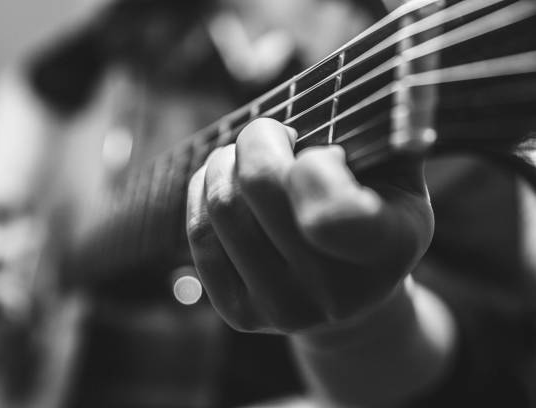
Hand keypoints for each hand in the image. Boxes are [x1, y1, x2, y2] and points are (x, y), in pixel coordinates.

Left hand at [186, 118, 433, 333]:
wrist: (348, 287)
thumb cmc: (371, 211)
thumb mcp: (394, 170)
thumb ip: (373, 130)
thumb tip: (340, 89)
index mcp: (387, 250)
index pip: (331, 211)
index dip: (312, 164)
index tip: (321, 153)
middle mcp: (336, 293)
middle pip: (260, 186)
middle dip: (258, 137)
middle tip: (270, 132)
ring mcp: (285, 309)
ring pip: (222, 206)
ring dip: (225, 160)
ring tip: (245, 154)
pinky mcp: (242, 315)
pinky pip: (199, 234)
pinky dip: (202, 191)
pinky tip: (222, 179)